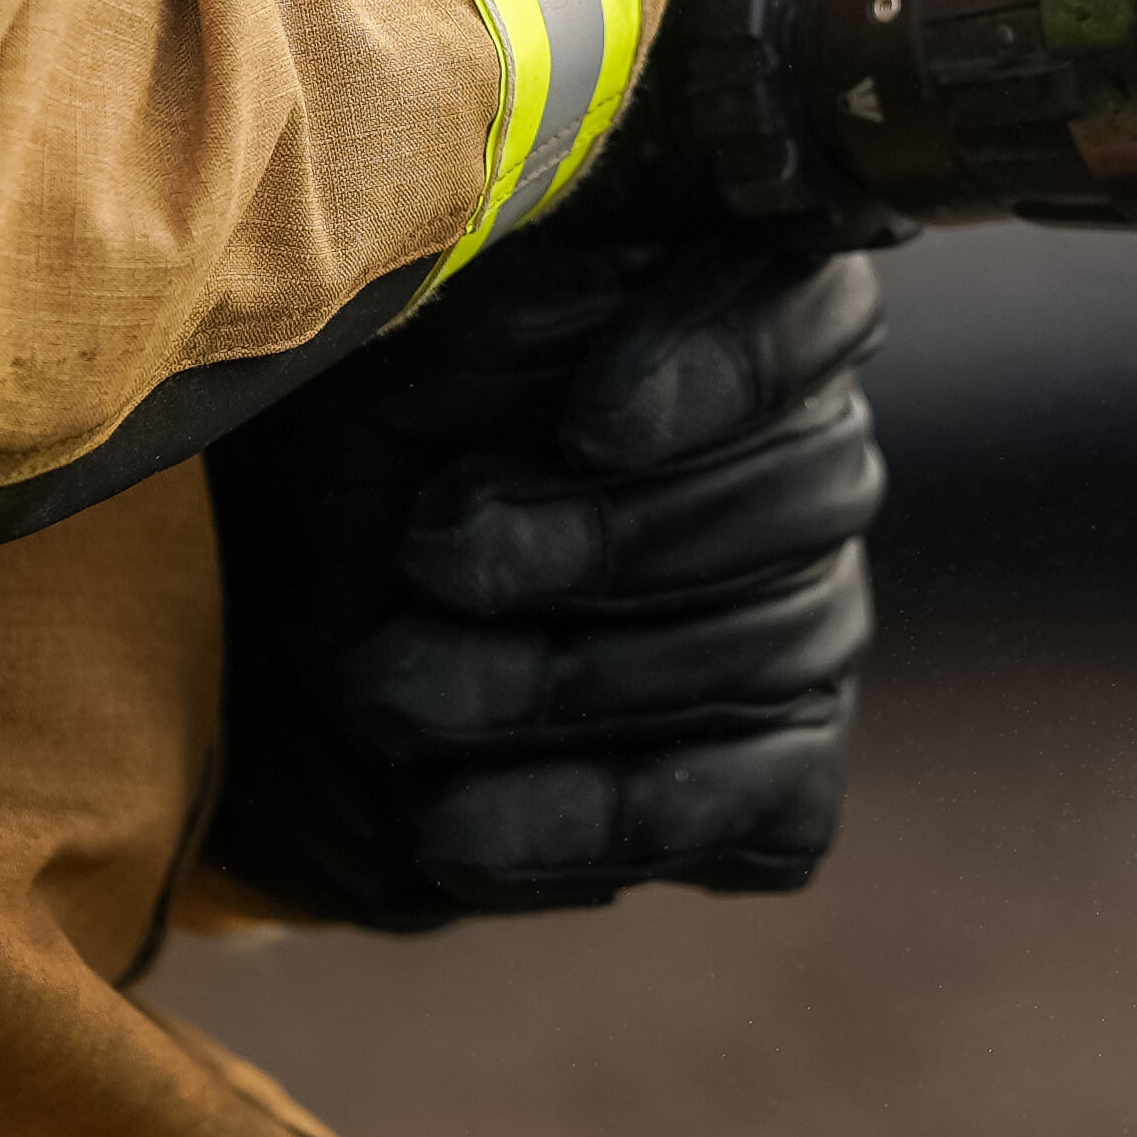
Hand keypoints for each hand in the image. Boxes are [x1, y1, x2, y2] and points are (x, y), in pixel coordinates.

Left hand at [201, 211, 885, 933]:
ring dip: (556, 683)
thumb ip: (496, 324)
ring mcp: (818, 618)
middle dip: (597, 538)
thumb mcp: (409, 357)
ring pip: (754, 650)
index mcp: (747, 307)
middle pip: (790, 489)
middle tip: (434, 555)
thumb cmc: (377, 443)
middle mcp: (820, 460)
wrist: (317, 620)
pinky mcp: (789, 768)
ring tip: (392, 696)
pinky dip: (592, 820)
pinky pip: (743, 807)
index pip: (806, 315)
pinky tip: (452, 828)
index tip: (591, 420)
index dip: (716, 366)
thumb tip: (555, 331)